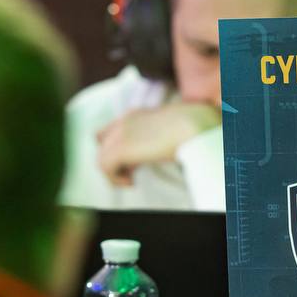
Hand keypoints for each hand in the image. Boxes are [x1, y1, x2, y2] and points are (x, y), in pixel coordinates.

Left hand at [96, 102, 219, 185]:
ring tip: (132, 179)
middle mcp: (126, 120)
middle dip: (113, 156)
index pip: (114, 127)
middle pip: (101, 139)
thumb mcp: (177, 125)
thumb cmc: (196, 126)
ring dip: (114, 172)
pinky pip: (104, 168)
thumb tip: (173, 145)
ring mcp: (121, 133)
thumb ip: (167, 132)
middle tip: (132, 171)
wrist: (196, 125)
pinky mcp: (121, 148)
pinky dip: (116, 179)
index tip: (137, 159)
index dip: (119, 144)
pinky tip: (132, 182)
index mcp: (139, 114)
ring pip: (101, 156)